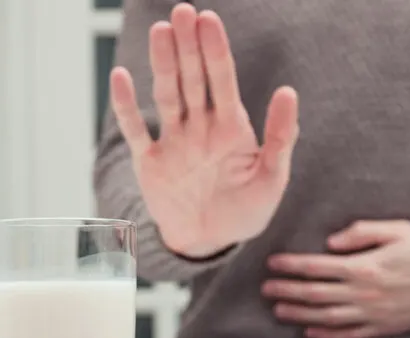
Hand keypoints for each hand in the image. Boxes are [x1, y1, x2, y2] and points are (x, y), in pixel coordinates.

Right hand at [109, 4, 299, 257]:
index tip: (208, 19)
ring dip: (162, 64)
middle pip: (193, 78)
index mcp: (231, 126)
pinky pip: (136, 130)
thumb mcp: (272, 177)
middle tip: (181, 12)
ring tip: (160, 32)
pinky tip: (120, 77)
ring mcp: (173, 141)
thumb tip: (288, 91)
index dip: (216, 49)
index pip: (223, 79)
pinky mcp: (150, 162)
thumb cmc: (246, 211)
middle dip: (188, 45)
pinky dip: (126, 107)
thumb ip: (281, 137)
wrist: (211, 242)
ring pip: (166, 94)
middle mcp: (200, 126)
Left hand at [263, 220, 409, 337]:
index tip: (273, 263)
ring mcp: (374, 315)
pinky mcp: (384, 328)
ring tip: (279, 311)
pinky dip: (327, 335)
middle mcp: (365, 294)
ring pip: (327, 318)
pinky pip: (349, 335)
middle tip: (266, 289)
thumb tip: (330, 243)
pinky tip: (310, 332)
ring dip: (300, 315)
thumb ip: (361, 233)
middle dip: (287, 291)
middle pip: (315, 295)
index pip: (317, 267)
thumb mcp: (397, 229)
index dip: (292, 266)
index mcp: (366, 267)